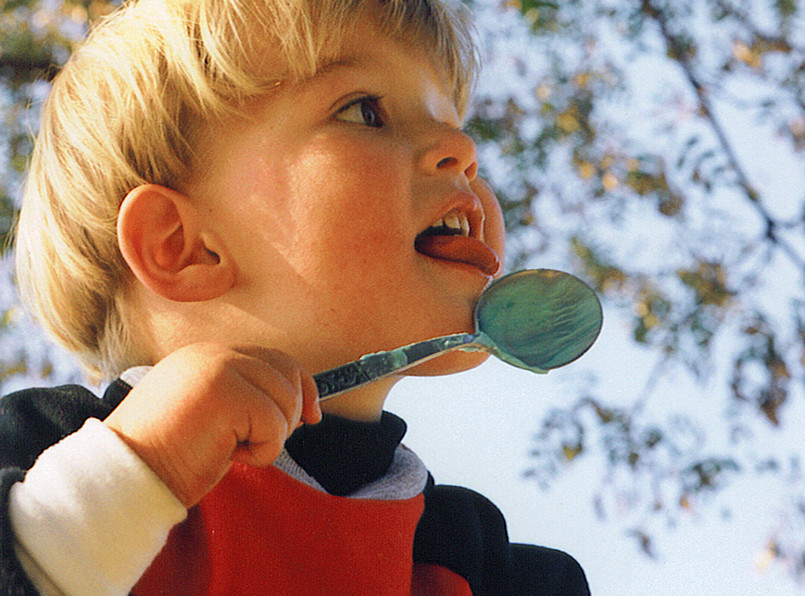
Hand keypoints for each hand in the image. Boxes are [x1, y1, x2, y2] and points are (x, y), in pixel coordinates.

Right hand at [104, 343, 321, 506]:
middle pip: (288, 374)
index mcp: (208, 356)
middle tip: (259, 442)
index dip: (301, 386)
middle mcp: (214, 354)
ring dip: (269, 437)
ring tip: (230, 449)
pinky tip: (227, 456)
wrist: (124, 476)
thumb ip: (246, 398)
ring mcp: (219, 369)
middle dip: (290, 413)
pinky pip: (275, 426)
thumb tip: (301, 408)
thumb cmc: (166, 456)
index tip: (312, 415)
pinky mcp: (226, 393)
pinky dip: (262, 452)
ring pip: (285, 402)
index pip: (275, 359)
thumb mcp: (211, 416)